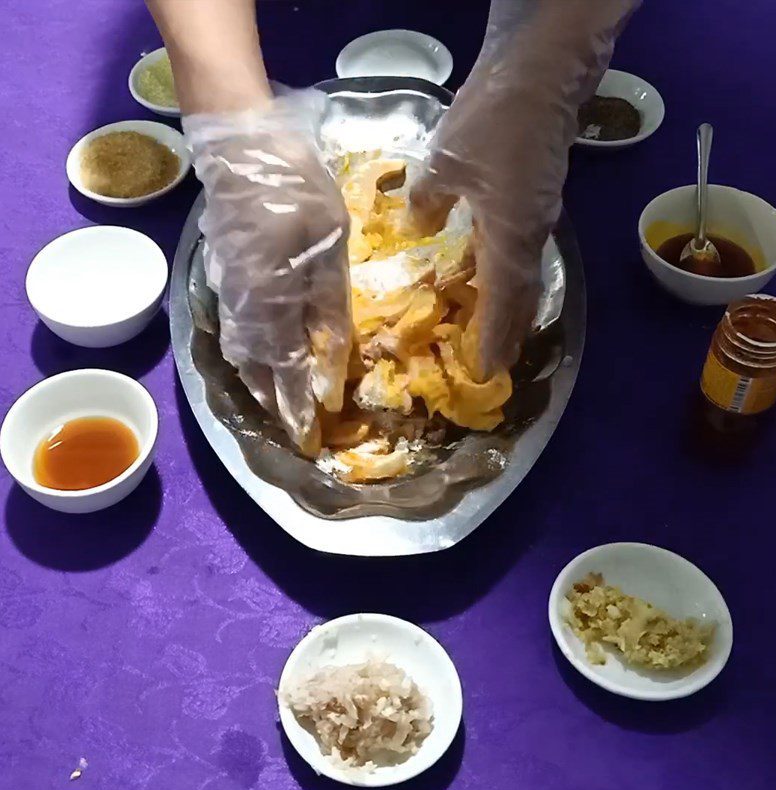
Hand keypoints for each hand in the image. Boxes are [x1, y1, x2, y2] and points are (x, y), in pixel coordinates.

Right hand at [184, 93, 351, 455]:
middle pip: (257, 371)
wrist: (244, 148)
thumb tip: (330, 362)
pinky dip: (252, 356)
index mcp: (270, 304)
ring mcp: (228, 294)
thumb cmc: (295, 193)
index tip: (310, 434)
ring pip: (243, 354)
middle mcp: (243, 310)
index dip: (298, 405)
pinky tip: (265, 360)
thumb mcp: (328, 249)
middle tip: (296, 428)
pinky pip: (237, 332)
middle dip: (276, 403)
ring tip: (282, 404)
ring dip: (262, 384)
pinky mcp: (224, 279)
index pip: (285, 371)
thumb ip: (328, 309)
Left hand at [411, 0, 638, 380]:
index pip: (503, 302)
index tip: (487, 371)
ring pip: (522, 273)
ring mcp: (539, 215)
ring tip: (490, 326)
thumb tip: (416, 225)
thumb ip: (427, 202)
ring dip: (507, 303)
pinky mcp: (537, 196)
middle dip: (507, 329)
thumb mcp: (445, 164)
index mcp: (511, 238)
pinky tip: (484, 270)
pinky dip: (504, 272)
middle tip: (494, 359)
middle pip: (521, 295)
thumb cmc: (493, 121)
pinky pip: (519, 248)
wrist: (541, 71)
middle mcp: (531, 235)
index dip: (494, 338)